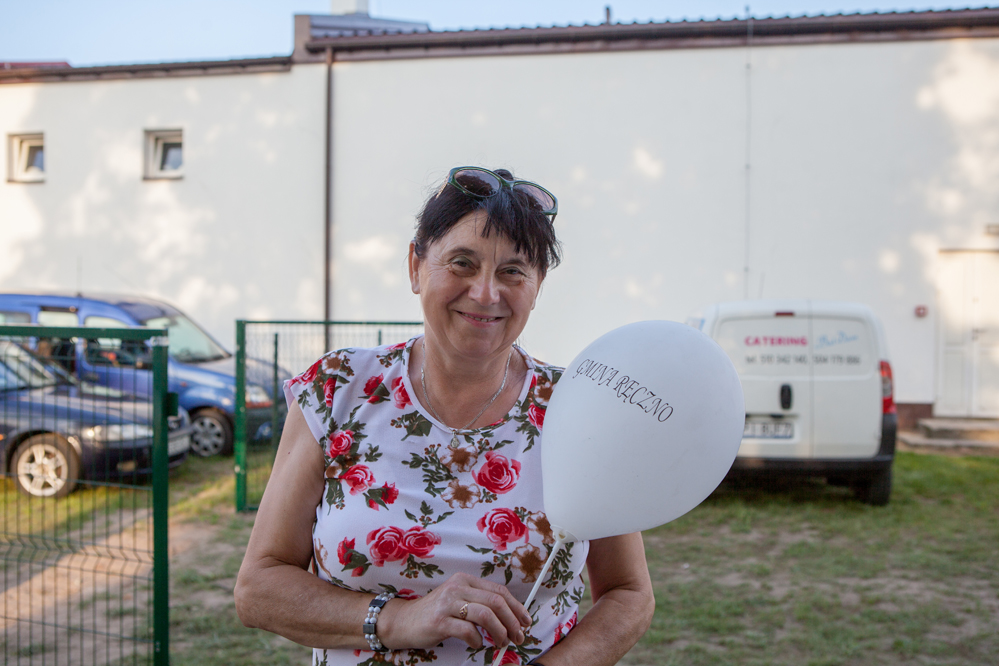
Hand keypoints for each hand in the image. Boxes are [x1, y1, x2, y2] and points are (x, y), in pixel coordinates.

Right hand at [380, 572, 532, 649]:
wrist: (404, 621)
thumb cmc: (435, 613)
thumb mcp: (458, 600)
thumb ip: (479, 603)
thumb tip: (511, 618)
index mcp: (465, 580)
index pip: (499, 591)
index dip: (516, 607)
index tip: (526, 622)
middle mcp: (457, 587)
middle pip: (496, 602)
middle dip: (512, 621)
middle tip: (518, 636)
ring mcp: (447, 603)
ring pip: (486, 614)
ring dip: (499, 631)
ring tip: (501, 642)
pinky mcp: (439, 621)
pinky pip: (468, 630)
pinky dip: (477, 640)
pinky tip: (477, 644)